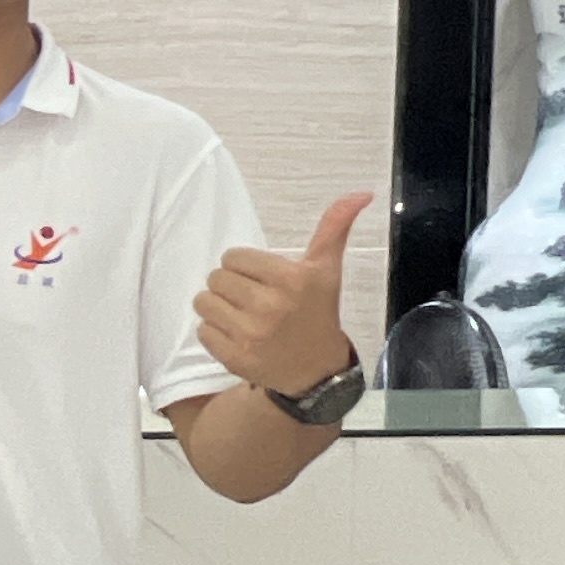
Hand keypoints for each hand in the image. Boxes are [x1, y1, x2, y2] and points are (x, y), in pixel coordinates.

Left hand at [196, 193, 370, 399]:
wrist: (316, 370)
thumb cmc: (318, 313)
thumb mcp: (326, 270)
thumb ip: (334, 228)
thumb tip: (361, 193)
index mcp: (291, 280)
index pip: (233, 257)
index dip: (243, 266)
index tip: (261, 279)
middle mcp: (270, 306)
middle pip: (216, 278)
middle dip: (230, 285)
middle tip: (251, 297)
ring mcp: (250, 335)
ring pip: (203, 302)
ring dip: (217, 306)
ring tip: (241, 314)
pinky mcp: (234, 357)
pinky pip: (202, 330)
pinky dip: (215, 331)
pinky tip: (238, 335)